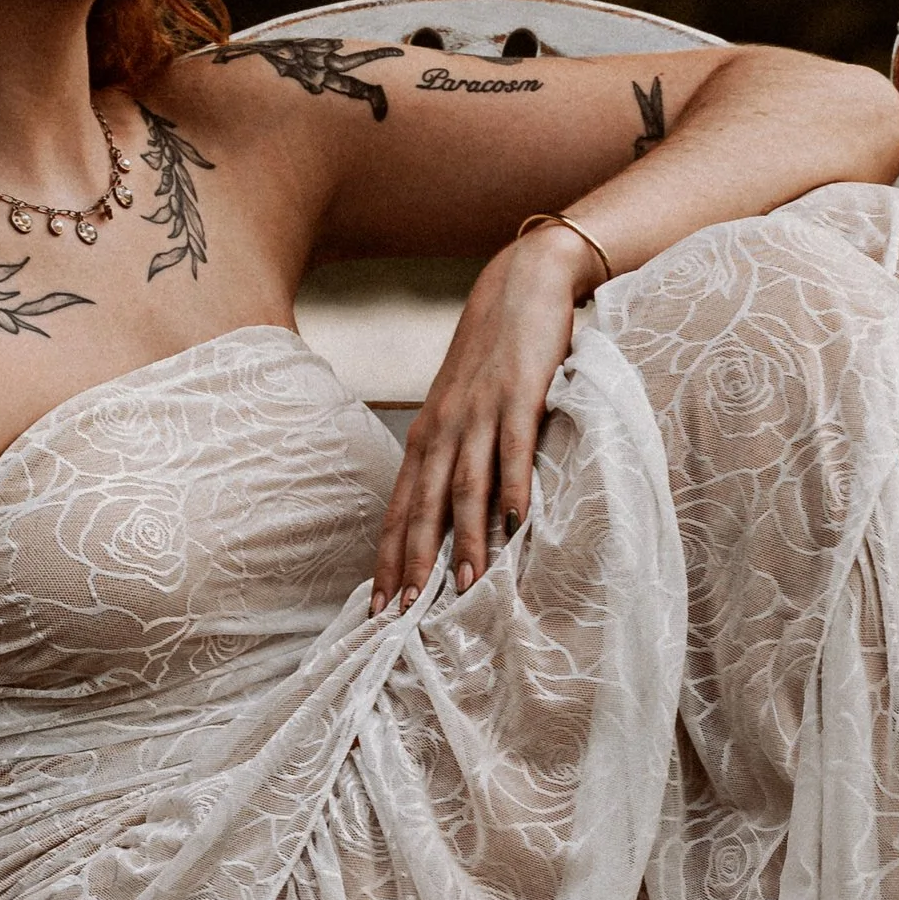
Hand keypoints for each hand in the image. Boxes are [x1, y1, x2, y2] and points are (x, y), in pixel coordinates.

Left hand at [371, 227, 588, 608]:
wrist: (520, 285)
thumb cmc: (491, 354)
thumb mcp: (460, 406)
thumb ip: (455, 454)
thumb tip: (450, 513)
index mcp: (427, 435)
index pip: (400, 507)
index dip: (388, 558)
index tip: (378, 606)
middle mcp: (445, 429)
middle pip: (422, 506)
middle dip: (411, 563)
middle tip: (403, 614)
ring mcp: (482, 413)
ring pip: (465, 486)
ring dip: (464, 538)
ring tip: (463, 585)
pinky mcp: (520, 396)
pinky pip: (515, 449)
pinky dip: (515, 487)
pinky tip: (518, 522)